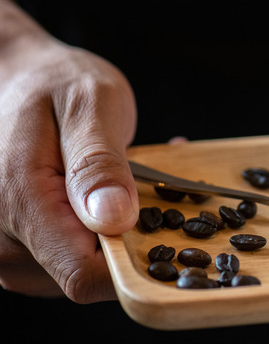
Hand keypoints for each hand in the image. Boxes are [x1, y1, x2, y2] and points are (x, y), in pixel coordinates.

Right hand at [0, 0, 138, 302]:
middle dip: (132, 237)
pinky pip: (75, 257)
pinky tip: (115, 192)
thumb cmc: (55, 84)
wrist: (22, 79)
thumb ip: (99, 163)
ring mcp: (13, 248)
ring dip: (120, 232)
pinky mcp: (26, 248)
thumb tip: (114, 220)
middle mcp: (6, 239)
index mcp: (21, 202)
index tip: (165, 227)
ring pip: (87, 270)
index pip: (83, 275)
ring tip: (130, 178)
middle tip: (147, 181)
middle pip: (90, 276)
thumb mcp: (89, 105)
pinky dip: (103, 231)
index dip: (132, 264)